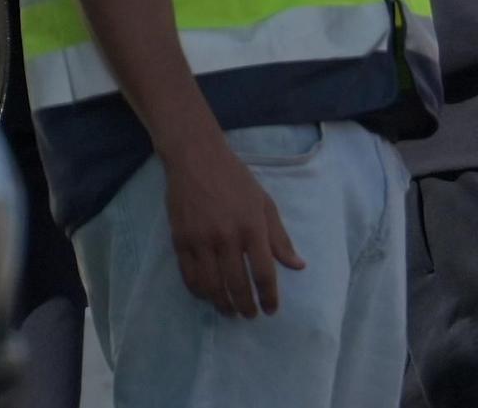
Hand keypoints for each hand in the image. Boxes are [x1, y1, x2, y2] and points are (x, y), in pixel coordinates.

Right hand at [162, 136, 304, 317]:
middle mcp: (227, 237)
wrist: (197, 160)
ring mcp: (201, 240)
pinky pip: (189, 277)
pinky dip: (200, 292)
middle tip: (250, 316)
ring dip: (222, 304)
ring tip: (230, 311)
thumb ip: (280, 238)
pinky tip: (209, 296)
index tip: (271, 310)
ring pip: (211, 286)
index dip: (269, 296)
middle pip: (237, 284)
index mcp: (252, 227)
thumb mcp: (265, 203)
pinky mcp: (180, 241)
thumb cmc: (237, 180)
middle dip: (245, 306)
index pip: (263, 272)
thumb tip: (298, 266)